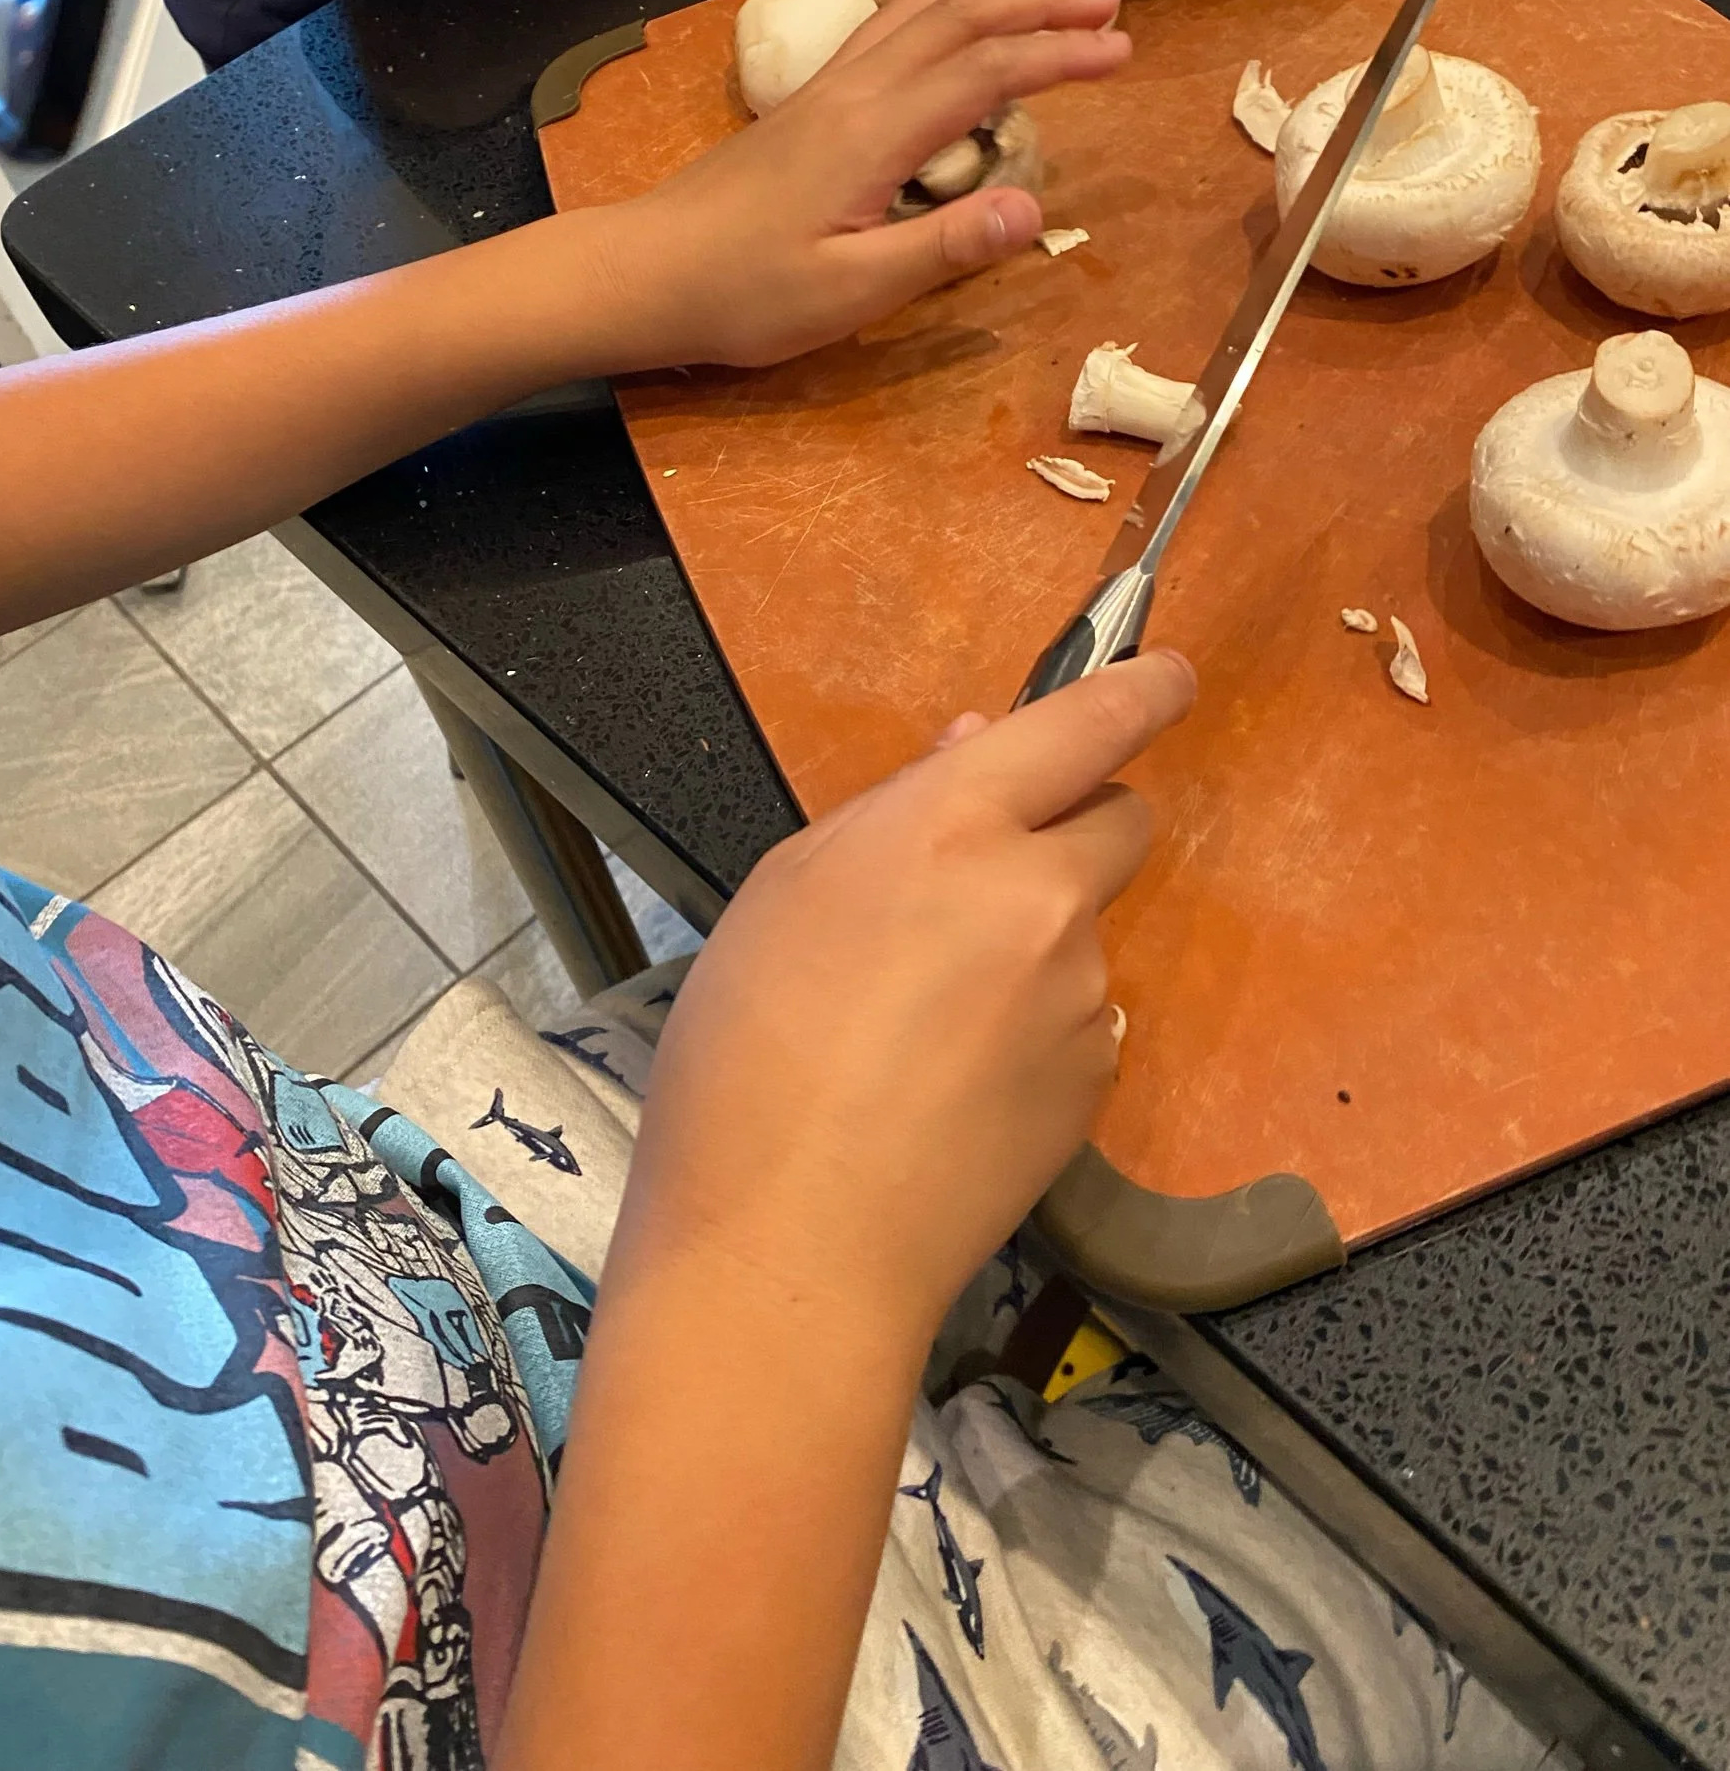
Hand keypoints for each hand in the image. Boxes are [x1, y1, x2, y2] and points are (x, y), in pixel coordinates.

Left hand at [584, 0, 1128, 368]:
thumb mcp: (850, 291)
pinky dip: (941, 7)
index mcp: (873, 133)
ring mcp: (826, 92)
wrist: (644, 272)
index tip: (1123, 51)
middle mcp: (853, 92)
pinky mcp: (807, 105)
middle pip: (957, 18)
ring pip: (918, 12)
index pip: (987, 72)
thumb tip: (1033, 209)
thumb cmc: (743, 294)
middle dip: (1037, 2)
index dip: (1059, 55)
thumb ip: (942, 249)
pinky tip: (954, 19)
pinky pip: (888, 29)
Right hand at [608, 654, 1196, 1347]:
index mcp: (953, 825)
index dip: (1140, 690)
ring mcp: (1083, 996)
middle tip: (991, 878)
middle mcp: (1041, 896)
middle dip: (1077, 826)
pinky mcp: (1095, 1083)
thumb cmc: (747, 1053)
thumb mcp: (787, 892)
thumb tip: (977, 749)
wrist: (795, 1241)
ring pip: (1085, 931)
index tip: (1170, 676)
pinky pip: (1082, 1022)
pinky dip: (1037, 1032)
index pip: (1086, 725)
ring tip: (923, 1024)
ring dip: (1035, 945)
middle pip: (1121, 818)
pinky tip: (954, 1087)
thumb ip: (895, 809)